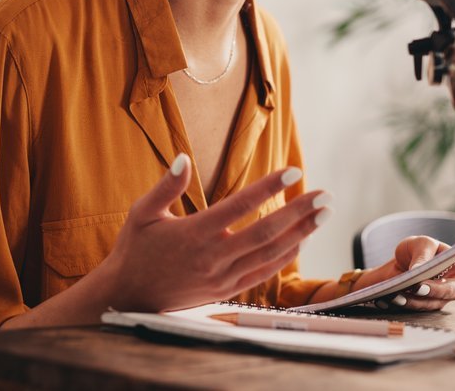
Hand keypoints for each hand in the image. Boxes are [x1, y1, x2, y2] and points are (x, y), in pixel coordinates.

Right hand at [92, 154, 330, 311]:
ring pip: (271, 255)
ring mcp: (222, 277)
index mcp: (194, 233)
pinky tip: (302, 240)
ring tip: (323, 214)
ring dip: (301, 234)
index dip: (268, 188)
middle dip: (299, 213)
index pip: (239, 206)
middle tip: (326, 195)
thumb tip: (183, 158)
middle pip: (266, 232)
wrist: (128, 296)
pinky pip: (264, 273)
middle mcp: (213, 257)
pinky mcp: (226, 290)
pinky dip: (286, 257)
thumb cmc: (135, 250)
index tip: (292, 172)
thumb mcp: (141, 213)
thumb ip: (165, 186)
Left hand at [356, 237, 454, 311]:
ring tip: (396, 293)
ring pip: (432, 303)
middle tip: (419, 286)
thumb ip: (422, 255)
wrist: (398, 266)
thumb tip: (418, 271)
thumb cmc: (415, 251)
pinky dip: (403, 303)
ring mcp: (442, 298)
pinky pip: (417, 309)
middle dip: (434, 289)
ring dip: (414, 300)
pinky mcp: (427, 306)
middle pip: (451, 290)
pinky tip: (389, 298)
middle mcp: (454, 282)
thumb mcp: (418, 244)